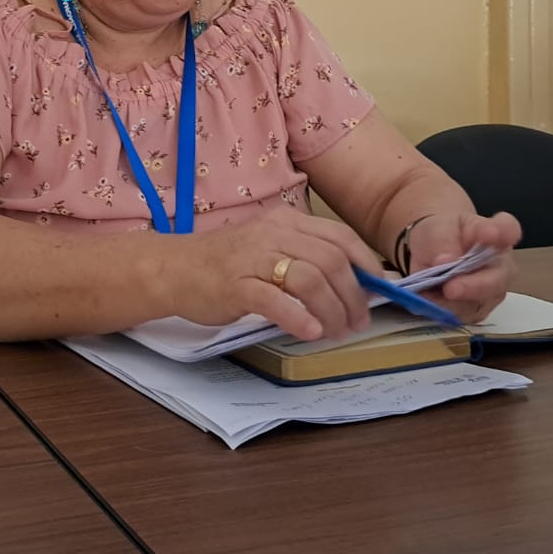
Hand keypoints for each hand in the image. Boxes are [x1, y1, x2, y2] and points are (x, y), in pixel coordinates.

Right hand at [159, 210, 384, 342]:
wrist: (174, 268)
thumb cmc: (226, 263)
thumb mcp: (270, 247)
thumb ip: (305, 257)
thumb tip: (352, 284)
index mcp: (287, 221)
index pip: (340, 237)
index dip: (366, 264)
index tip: (378, 291)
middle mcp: (273, 233)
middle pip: (331, 260)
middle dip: (353, 295)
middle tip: (358, 322)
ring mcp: (253, 257)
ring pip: (309, 279)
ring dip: (332, 310)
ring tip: (336, 332)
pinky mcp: (235, 284)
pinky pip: (274, 299)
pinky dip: (298, 317)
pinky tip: (310, 332)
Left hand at [405, 211, 521, 323]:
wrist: (432, 249)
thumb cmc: (442, 233)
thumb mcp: (436, 228)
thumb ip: (443, 241)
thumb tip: (445, 261)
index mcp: (497, 232)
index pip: (508, 230)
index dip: (502, 233)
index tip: (491, 234)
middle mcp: (501, 265)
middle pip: (497, 279)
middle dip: (474, 286)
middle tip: (451, 288)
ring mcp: (491, 291)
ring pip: (480, 304)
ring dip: (454, 304)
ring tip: (431, 297)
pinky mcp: (476, 310)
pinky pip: (463, 316)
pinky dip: (444, 311)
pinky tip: (429, 303)